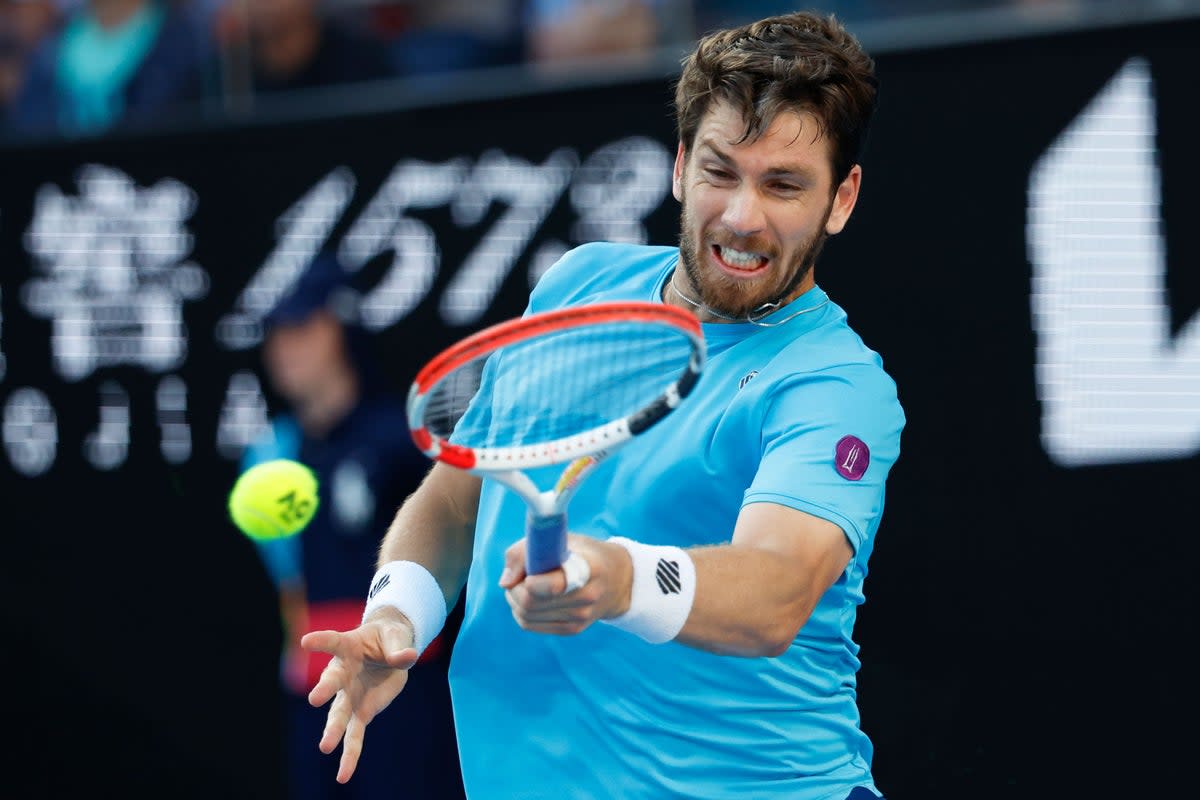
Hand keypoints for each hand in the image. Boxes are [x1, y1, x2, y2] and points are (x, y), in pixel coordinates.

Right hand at [300, 609, 419, 783]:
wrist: (389, 650)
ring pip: (339, 714)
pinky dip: (350, 755)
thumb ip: (400, 648)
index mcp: (349, 647)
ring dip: (333, 730)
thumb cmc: (388, 638)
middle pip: (332, 681)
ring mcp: (349, 695)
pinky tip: (343, 776)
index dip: (320, 641)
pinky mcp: (361, 712)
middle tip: (315, 699)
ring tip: (325, 747)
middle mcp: (343, 673)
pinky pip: (354, 736)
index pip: (333, 642)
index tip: (306, 641)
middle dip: (325, 690)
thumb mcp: (397, 637)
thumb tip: (407, 657)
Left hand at [499, 534, 632, 634]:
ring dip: (514, 600)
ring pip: (526, 616)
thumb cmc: (583, 553)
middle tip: (517, 576)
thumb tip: (505, 582)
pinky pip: (530, 624)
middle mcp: (587, 597)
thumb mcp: (562, 539)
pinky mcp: (572, 629)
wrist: (618, 579)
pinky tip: (528, 598)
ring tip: (522, 584)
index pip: (553, 585)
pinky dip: (520, 611)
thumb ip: (527, 551)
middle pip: (531, 603)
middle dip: (513, 589)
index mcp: (588, 569)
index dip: (529, 580)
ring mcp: (580, 617)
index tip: (527, 571)